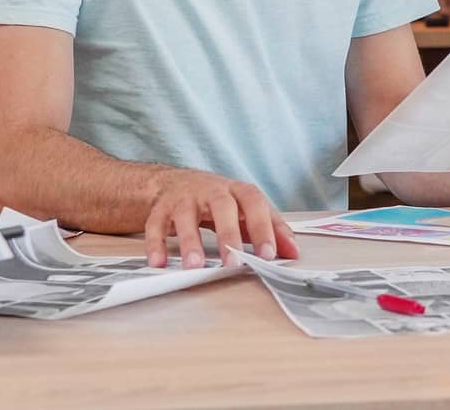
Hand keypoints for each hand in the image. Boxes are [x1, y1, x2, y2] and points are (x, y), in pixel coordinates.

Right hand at [143, 169, 299, 268]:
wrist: (175, 183)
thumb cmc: (219, 201)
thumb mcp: (247, 209)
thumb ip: (271, 228)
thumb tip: (294, 251)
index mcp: (236, 191)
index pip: (254, 204)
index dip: (263, 228)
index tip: (269, 254)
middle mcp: (210, 191)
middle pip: (221, 206)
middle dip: (227, 234)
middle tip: (232, 262)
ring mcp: (184, 198)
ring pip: (185, 215)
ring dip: (189, 241)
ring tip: (193, 266)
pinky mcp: (161, 208)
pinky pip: (155, 224)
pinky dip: (156, 244)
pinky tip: (159, 262)